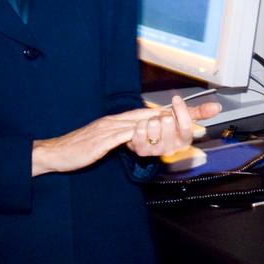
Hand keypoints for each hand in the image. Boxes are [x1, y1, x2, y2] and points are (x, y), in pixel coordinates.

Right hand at [31, 97, 223, 174]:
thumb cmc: (82, 149)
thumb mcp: (110, 142)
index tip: (207, 110)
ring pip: (144, 122)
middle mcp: (121, 121)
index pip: (158, 113)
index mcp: (125, 121)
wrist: (56, 153)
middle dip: (184, 113)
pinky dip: (139, 134)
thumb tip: (146, 138)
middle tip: (207, 112)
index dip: (184, 111)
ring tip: (186, 121)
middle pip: (157, 113)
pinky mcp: (102, 140)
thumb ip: (128, 138)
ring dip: (166, 122)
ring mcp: (111, 129)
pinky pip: (123, 136)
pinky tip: (150, 134)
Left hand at [126, 96, 222, 158]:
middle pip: (168, 123)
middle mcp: (172, 148)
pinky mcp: (141, 151)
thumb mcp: (182, 115)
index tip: (175, 99)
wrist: (144, 130)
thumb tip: (218, 107)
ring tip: (151, 124)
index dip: (181, 110)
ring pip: (153, 125)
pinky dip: (139, 125)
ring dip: (150, 120)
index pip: (186, 126)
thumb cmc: (164, 123)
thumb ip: (200, 112)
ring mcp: (156, 151)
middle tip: (161, 118)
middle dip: (163, 114)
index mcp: (184, 140)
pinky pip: (139, 130)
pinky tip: (143, 128)